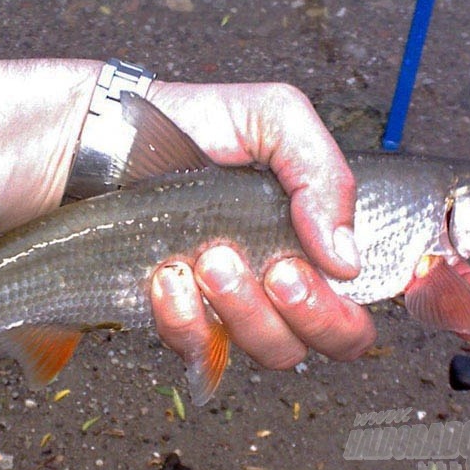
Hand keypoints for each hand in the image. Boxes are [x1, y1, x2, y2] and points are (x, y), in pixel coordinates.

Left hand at [146, 82, 375, 368]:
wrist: (114, 137)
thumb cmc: (195, 125)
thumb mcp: (274, 119)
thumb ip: (324, 173)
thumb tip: (346, 257)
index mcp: (310, 242)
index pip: (356, 308)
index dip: (348, 310)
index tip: (320, 268)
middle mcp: (277, 283)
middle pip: (327, 342)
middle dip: (309, 312)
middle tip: (276, 268)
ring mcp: (229, 306)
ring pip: (269, 350)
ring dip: (245, 308)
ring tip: (212, 256)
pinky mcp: (179, 317)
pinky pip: (197, 347)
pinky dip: (186, 318)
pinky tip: (170, 275)